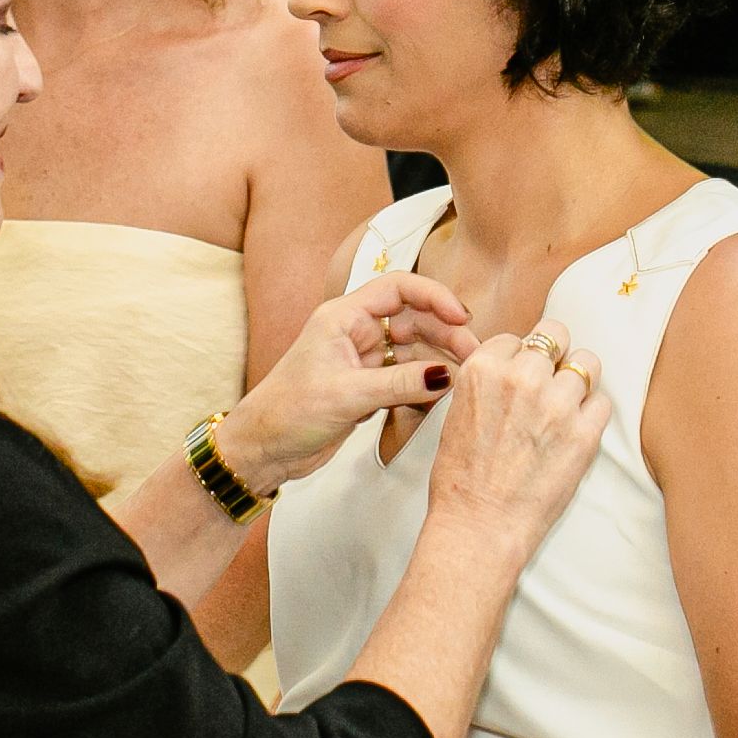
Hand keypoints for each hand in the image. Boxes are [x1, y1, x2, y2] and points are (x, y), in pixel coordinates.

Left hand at [219, 273, 483, 491]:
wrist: (264, 450)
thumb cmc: (289, 412)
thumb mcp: (348, 395)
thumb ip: (401, 383)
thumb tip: (448, 375)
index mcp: (344, 317)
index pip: (399, 288)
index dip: (434, 296)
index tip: (461, 318)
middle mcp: (356, 332)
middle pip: (414, 320)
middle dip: (445, 334)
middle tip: (473, 356)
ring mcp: (363, 360)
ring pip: (413, 351)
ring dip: (439, 361)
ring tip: (464, 378)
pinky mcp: (367, 387)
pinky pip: (406, 377)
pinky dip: (425, 384)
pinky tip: (443, 395)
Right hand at [417, 332, 610, 570]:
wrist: (479, 526)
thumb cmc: (461, 479)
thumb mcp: (458, 414)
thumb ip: (487, 382)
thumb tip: (512, 366)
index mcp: (483, 369)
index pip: (517, 338)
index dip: (521, 357)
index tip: (522, 377)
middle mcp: (521, 378)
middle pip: (556, 335)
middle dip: (553, 356)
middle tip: (550, 381)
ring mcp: (556, 404)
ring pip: (587, 363)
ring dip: (578, 381)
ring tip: (566, 405)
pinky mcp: (584, 434)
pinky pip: (603, 403)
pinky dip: (592, 414)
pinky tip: (575, 431)